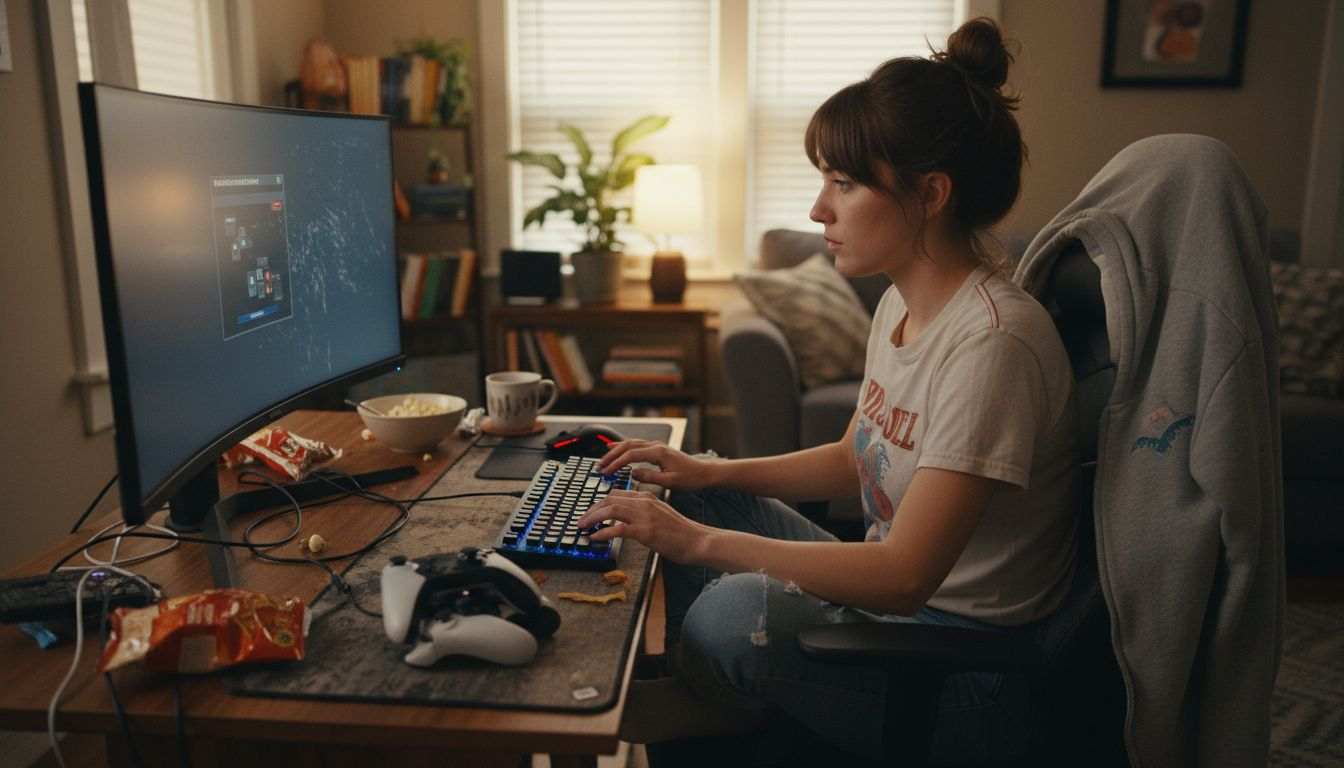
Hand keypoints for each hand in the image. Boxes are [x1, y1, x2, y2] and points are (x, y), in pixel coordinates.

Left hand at [575, 489, 706, 563]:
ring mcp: (644, 517)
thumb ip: (643, 513)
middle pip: (609, 499)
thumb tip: (625, 522)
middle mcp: (644, 503)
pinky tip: (595, 537)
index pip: (616, 494)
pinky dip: (603, 533)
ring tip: (583, 527)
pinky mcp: (645, 532)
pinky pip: (617, 529)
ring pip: (610, 510)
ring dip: (592, 518)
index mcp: (647, 497)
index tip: (590, 512)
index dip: (599, 503)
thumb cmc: (681, 532)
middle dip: (591, 510)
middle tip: (581, 520)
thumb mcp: (660, 515)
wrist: (697, 540)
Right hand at [594, 439, 719, 490]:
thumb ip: (650, 477)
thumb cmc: (691, 478)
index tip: (606, 472)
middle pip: (627, 446)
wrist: (705, 472)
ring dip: (615, 451)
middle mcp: (656, 446)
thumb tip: (633, 473)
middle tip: (599, 467)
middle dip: (611, 456)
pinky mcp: (657, 449)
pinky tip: (616, 449)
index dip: (616, 464)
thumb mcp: (671, 482)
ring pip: (630, 443)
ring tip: (603, 460)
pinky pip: (636, 445)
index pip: (631, 456)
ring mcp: (656, 446)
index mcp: (658, 453)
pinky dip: (623, 447)